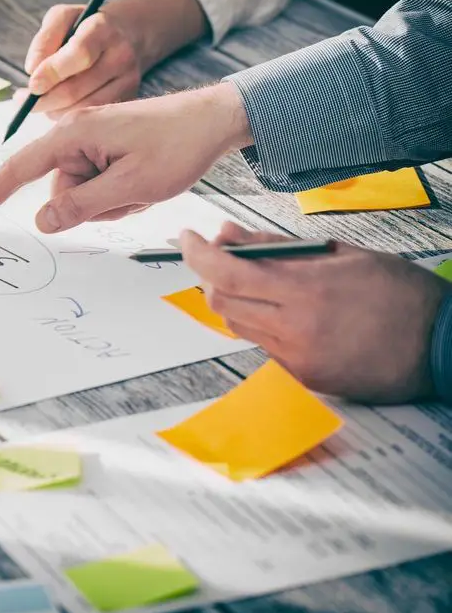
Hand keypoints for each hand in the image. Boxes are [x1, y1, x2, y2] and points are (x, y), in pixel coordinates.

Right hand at [0, 82, 252, 231]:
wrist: (215, 120)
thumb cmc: (177, 145)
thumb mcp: (131, 186)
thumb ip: (81, 206)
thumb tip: (41, 221)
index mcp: (73, 134)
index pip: (19, 170)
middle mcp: (75, 133)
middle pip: (60, 191)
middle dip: (93, 203)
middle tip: (134, 192)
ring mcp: (90, 141)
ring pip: (81, 193)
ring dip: (111, 200)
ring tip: (144, 185)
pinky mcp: (104, 147)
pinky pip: (97, 185)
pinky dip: (119, 193)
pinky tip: (144, 180)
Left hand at [25, 5, 141, 117]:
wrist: (126, 34)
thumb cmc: (84, 27)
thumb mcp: (61, 18)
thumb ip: (44, 39)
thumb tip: (32, 70)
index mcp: (102, 29)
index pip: (79, 54)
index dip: (52, 72)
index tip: (31, 84)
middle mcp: (120, 56)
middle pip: (76, 89)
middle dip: (43, 99)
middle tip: (22, 100)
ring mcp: (128, 80)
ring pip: (82, 108)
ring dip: (53, 110)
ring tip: (40, 100)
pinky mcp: (128, 98)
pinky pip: (92, 117)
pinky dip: (68, 116)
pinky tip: (58, 105)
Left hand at [182, 222, 447, 402]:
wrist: (442, 345)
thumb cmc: (400, 293)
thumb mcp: (340, 253)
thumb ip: (277, 247)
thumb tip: (229, 235)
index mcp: (307, 289)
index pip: (226, 272)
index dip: (196, 254)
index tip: (186, 238)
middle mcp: (296, 327)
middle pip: (220, 301)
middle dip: (211, 275)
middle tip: (221, 256)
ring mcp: (297, 357)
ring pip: (236, 324)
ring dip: (234, 299)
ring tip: (258, 281)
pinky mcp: (303, 377)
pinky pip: (262, 345)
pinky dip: (261, 323)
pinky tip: (286, 311)